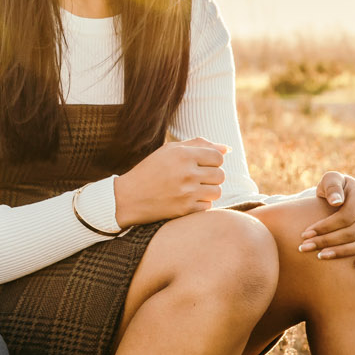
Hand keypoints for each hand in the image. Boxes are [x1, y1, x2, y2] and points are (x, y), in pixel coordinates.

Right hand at [113, 137, 227, 225]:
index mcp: (183, 154)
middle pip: (220, 175)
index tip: (202, 165)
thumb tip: (227, 149)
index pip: (218, 157)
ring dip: (208, 191)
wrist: (128, 198)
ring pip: (217, 192)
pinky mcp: (185, 210)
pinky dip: (200, 204)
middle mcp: (187, 173)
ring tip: (192, 189)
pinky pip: (208, 206)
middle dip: (211, 176)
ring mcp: (187, 192)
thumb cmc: (150, 170)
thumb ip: (198, 145)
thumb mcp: (170, 150)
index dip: (213, 161)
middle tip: (196, 178)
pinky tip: (186, 200)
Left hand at [297, 172, 354, 268]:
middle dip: (326, 241)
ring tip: (320, 256)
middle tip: (305, 248)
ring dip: (342, 252)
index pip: (345, 216)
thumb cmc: (333, 191)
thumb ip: (332, 186)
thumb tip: (336, 203)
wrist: (344, 200)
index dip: (324, 227)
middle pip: (352, 231)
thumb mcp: (330, 181)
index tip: (304, 235)